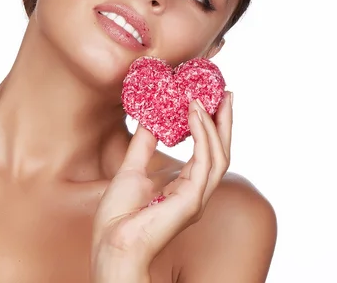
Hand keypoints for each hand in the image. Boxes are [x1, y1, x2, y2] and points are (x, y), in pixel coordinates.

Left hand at [91, 91, 232, 278]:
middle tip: (225, 94)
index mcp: (186, 187)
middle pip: (221, 152)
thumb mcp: (131, 168)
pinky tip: (194, 115)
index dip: (212, 127)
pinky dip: (202, 135)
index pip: (207, 153)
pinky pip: (204, 161)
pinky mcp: (192, 199)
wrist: (111, 242)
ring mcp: (197, 197)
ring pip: (218, 155)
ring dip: (213, 124)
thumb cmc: (119, 215)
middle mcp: (197, 192)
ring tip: (204, 99)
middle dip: (224, 122)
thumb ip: (143, 144)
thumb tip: (149, 117)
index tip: (210, 101)